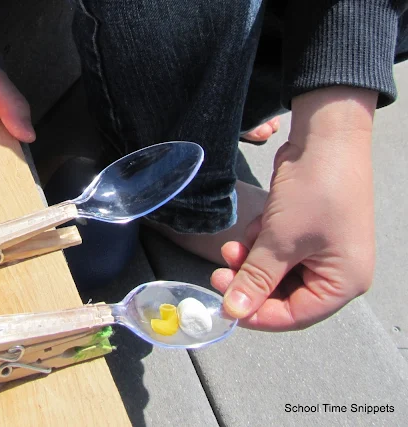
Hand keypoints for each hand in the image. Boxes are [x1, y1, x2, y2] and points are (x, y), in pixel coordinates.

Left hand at [211, 87, 377, 330]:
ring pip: (274, 271)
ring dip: (250, 261)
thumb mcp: (280, 241)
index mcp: (344, 282)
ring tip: (232, 248)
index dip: (257, 315)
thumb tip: (234, 312)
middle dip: (249, 282)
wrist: (325, 138)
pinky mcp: (305, 231)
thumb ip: (256, 279)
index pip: (296, 316)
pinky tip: (254, 227)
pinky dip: (260, 243)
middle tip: (219, 274)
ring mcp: (321, 250)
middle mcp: (337, 270)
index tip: (225, 308)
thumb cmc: (314, 191)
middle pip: (283, 294)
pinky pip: (276, 250)